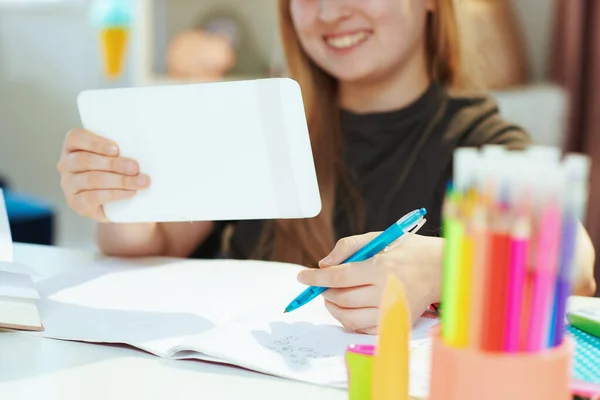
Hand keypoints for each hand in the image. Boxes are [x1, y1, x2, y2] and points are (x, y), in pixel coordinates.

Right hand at [57, 129, 149, 220]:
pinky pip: (94, 197)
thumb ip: (121, 150)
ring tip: (139, 182)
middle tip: (135, 168)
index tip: (116, 149)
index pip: (76, 138)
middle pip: (86, 160)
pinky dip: (115, 194)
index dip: (95, 143)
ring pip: (92, 179)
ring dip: (119, 180)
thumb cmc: (117, 173)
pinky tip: (130, 193)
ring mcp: (69, 185)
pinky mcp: (76, 203)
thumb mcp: (116, 157)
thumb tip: (143, 149)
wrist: (117, 205)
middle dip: (114, 164)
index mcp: (73, 147)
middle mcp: (66, 164)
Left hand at [297, 233, 442, 333]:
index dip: (316, 278)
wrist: (440, 269)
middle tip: (320, 284)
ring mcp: (392, 311)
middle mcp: (386, 292)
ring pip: (349, 317)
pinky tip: (347, 307)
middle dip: (324, 291)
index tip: (302, 277)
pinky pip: (363, 329)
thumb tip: (323, 265)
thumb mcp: (378, 237)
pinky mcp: (396, 324)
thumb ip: (348, 247)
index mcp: (381, 268)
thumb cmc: (407, 250)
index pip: (339, 277)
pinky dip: (348, 320)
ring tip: (331, 296)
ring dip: (332, 307)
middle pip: (341, 298)